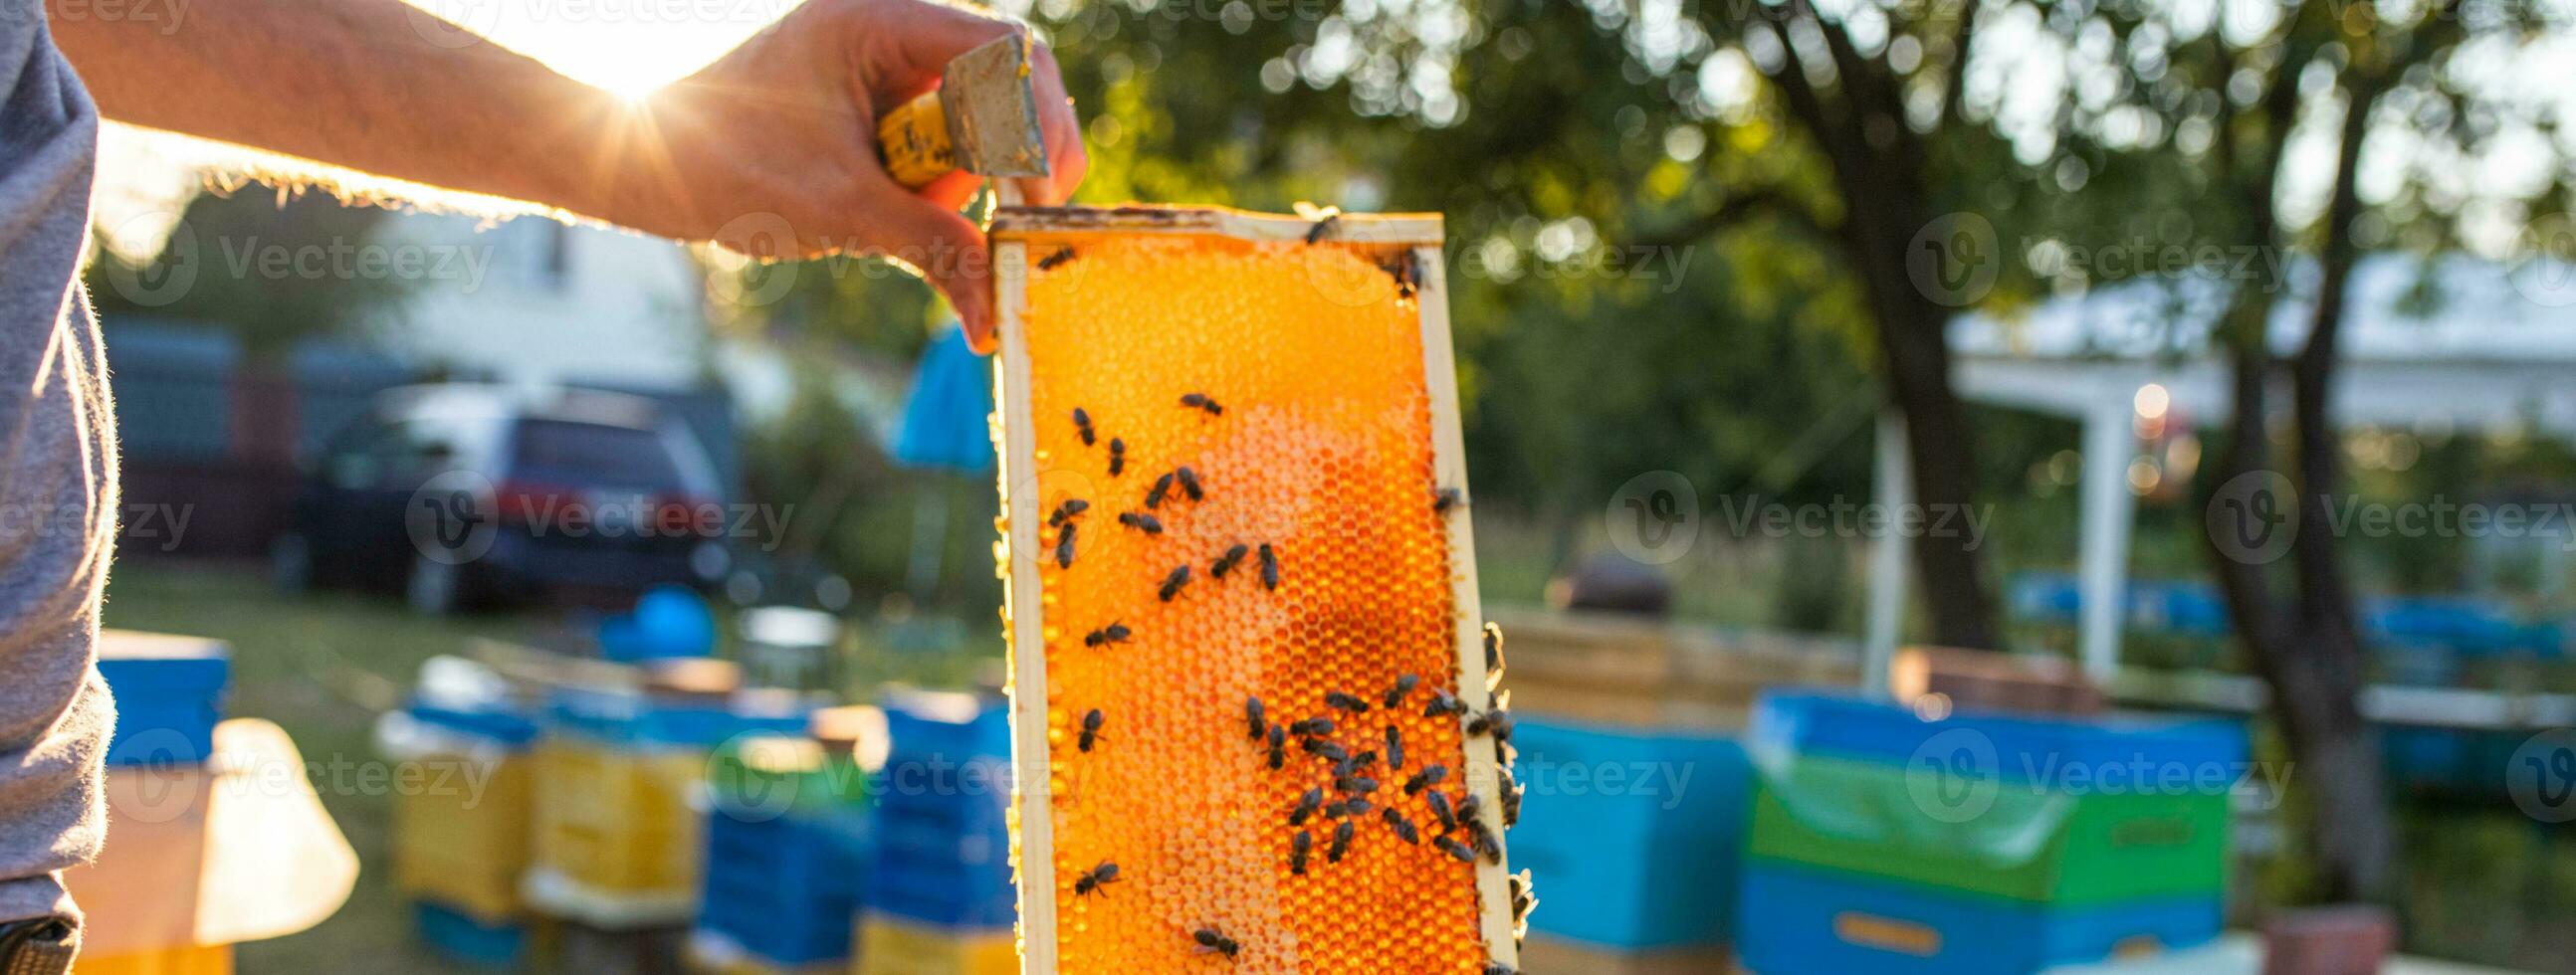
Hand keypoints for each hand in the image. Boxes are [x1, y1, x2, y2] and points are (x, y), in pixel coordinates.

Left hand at [598, 0, 1087, 350]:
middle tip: (1014, 220)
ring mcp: (891, 69)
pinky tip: (888, 207)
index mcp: (879, 22)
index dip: (1039, 121)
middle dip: (1012, 157)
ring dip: (960, 178)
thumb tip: (995, 315)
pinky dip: (934, 184)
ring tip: (892, 209)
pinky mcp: (883, 107)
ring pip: (979, 124)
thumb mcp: (840, 211)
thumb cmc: (724, 167)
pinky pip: (943, 145)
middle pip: (1007, 84)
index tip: (1039, 194)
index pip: (1004, 50)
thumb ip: (932, 248)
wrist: (647, 167)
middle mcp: (894, 33)